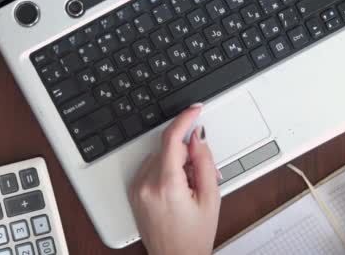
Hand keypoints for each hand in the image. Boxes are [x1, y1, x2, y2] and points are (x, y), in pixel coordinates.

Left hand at [128, 105, 220, 254]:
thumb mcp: (210, 198)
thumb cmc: (194, 236)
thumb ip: (205, 162)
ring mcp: (137, 188)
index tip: (195, 109)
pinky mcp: (133, 191)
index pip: (172, 139)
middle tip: (202, 174)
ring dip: (176, 162)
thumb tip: (197, 136)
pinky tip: (175, 190)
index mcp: (166, 185)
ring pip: (159, 156)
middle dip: (187, 153)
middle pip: (167, 148)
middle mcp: (146, 184)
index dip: (185, 119)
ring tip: (188, 188)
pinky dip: (165, 170)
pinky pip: (150, 167)